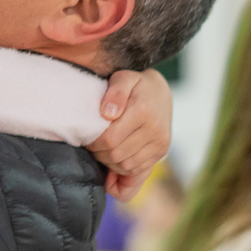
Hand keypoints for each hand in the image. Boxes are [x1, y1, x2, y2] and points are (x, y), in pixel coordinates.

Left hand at [88, 69, 171, 199]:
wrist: (160, 91)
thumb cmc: (135, 85)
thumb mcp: (123, 78)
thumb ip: (115, 93)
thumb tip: (107, 114)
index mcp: (143, 111)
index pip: (110, 138)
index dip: (94, 142)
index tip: (88, 137)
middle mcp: (156, 130)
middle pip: (117, 155)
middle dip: (99, 153)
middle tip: (93, 145)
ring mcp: (161, 143)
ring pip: (127, 166)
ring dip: (110, 163)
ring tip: (103, 150)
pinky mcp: (162, 152)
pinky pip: (138, 172)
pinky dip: (122, 172)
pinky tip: (113, 168)